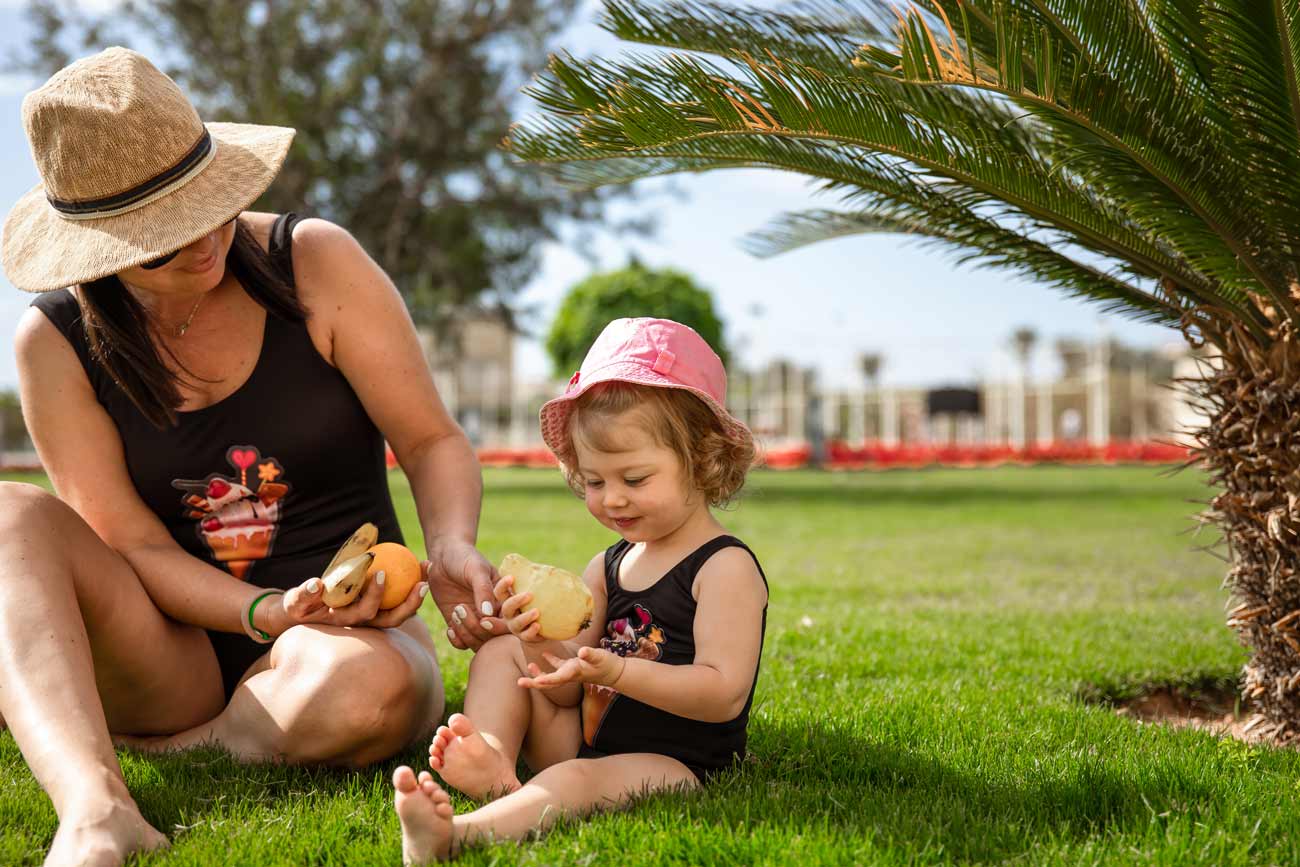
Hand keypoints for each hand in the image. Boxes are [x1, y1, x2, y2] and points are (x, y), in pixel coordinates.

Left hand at [271, 567, 428, 631]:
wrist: (288, 608)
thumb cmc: (326, 590)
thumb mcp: (346, 575)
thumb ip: (365, 563)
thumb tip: (379, 534)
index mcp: (367, 616)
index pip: (397, 613)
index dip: (415, 600)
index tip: (427, 579)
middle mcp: (353, 622)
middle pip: (385, 619)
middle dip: (405, 604)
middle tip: (417, 582)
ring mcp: (329, 619)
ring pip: (354, 614)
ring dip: (370, 596)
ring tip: (377, 573)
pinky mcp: (300, 611)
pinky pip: (305, 601)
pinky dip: (311, 591)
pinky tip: (317, 581)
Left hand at [424, 535, 498, 650]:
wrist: (443, 556)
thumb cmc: (465, 558)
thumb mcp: (476, 570)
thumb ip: (483, 590)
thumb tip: (488, 614)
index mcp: (504, 600)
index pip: (510, 622)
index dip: (499, 626)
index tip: (484, 617)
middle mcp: (493, 613)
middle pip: (492, 636)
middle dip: (476, 627)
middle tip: (461, 608)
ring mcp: (476, 620)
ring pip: (477, 642)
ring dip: (465, 632)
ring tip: (455, 611)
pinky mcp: (460, 624)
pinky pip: (463, 644)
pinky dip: (456, 640)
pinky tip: (449, 627)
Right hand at [494, 575, 543, 642]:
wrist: (546, 625)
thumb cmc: (540, 600)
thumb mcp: (536, 589)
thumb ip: (534, 578)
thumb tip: (545, 566)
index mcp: (509, 600)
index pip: (500, 592)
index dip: (503, 585)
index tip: (512, 577)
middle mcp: (510, 614)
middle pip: (507, 608)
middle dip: (516, 601)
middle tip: (529, 594)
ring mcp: (517, 626)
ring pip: (516, 623)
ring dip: (525, 617)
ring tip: (536, 611)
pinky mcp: (527, 636)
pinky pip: (526, 636)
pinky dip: (531, 631)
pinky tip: (538, 625)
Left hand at [517, 647, 624, 690]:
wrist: (615, 672)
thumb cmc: (607, 664)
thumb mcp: (599, 657)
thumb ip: (590, 655)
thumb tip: (582, 651)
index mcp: (573, 673)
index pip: (555, 679)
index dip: (544, 680)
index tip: (532, 681)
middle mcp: (569, 675)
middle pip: (548, 683)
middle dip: (533, 683)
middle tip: (519, 682)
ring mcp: (570, 672)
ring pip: (551, 676)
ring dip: (539, 673)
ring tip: (529, 666)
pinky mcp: (574, 667)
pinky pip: (559, 666)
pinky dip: (550, 661)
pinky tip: (544, 654)